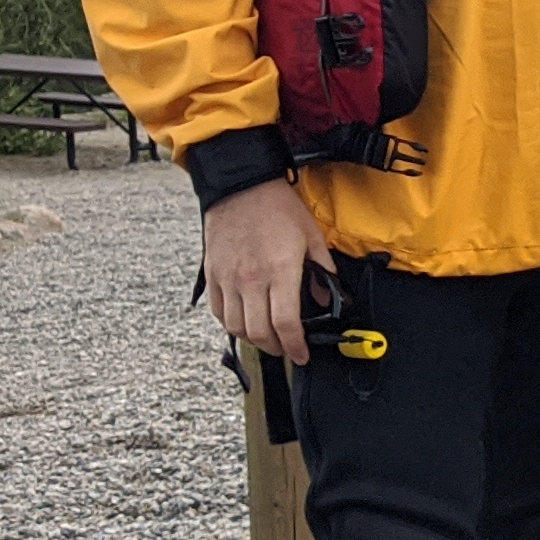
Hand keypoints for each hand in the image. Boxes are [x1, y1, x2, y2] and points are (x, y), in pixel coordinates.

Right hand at [203, 181, 334, 364]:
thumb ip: (323, 272)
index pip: (286, 324)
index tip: (302, 355)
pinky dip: (231, 322)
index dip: (295, 346)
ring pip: (235, 326)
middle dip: (276, 348)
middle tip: (286, 348)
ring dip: (253, 339)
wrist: (241, 184)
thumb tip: (327, 300)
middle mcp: (251, 279)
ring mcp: (228, 278)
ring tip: (267, 337)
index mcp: (280, 271)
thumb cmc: (278, 208)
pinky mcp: (213, 273)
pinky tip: (244, 320)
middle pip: (259, 332)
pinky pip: (218, 310)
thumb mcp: (312, 236)